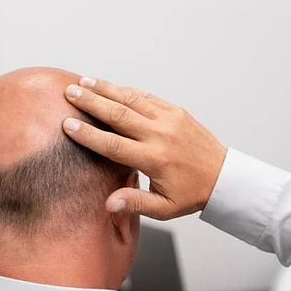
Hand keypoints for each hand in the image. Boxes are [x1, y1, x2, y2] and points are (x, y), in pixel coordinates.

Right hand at [62, 77, 226, 219]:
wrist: (223, 177)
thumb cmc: (190, 194)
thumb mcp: (164, 208)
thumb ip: (135, 203)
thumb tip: (109, 204)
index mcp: (154, 160)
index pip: (114, 145)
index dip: (89, 135)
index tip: (68, 125)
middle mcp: (160, 135)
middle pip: (118, 115)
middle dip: (91, 102)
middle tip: (69, 92)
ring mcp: (169, 120)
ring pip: (132, 100)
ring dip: (106, 89)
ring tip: (83, 82)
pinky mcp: (176, 112)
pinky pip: (147, 97)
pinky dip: (126, 90)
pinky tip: (109, 86)